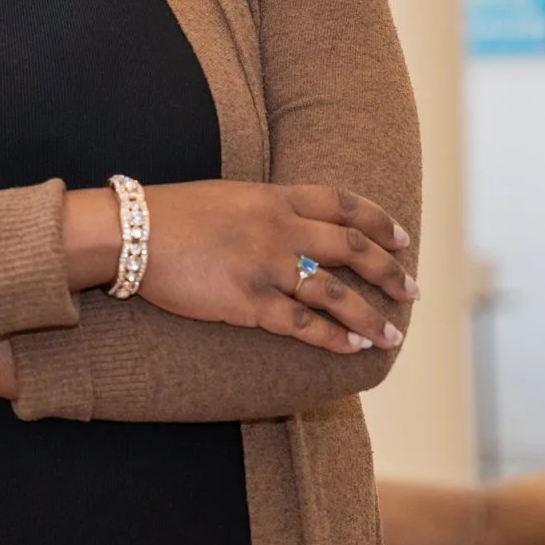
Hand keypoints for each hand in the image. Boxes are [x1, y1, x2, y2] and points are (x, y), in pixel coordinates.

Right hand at [113, 181, 416, 355]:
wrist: (132, 232)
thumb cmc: (174, 214)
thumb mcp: (231, 196)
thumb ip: (268, 209)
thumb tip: (295, 224)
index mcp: (276, 198)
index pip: (344, 204)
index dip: (380, 222)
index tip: (403, 239)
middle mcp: (280, 229)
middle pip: (352, 247)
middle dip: (389, 272)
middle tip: (412, 292)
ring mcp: (266, 266)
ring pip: (335, 292)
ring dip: (369, 316)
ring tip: (390, 336)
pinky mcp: (247, 302)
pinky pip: (302, 323)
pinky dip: (333, 338)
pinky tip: (352, 348)